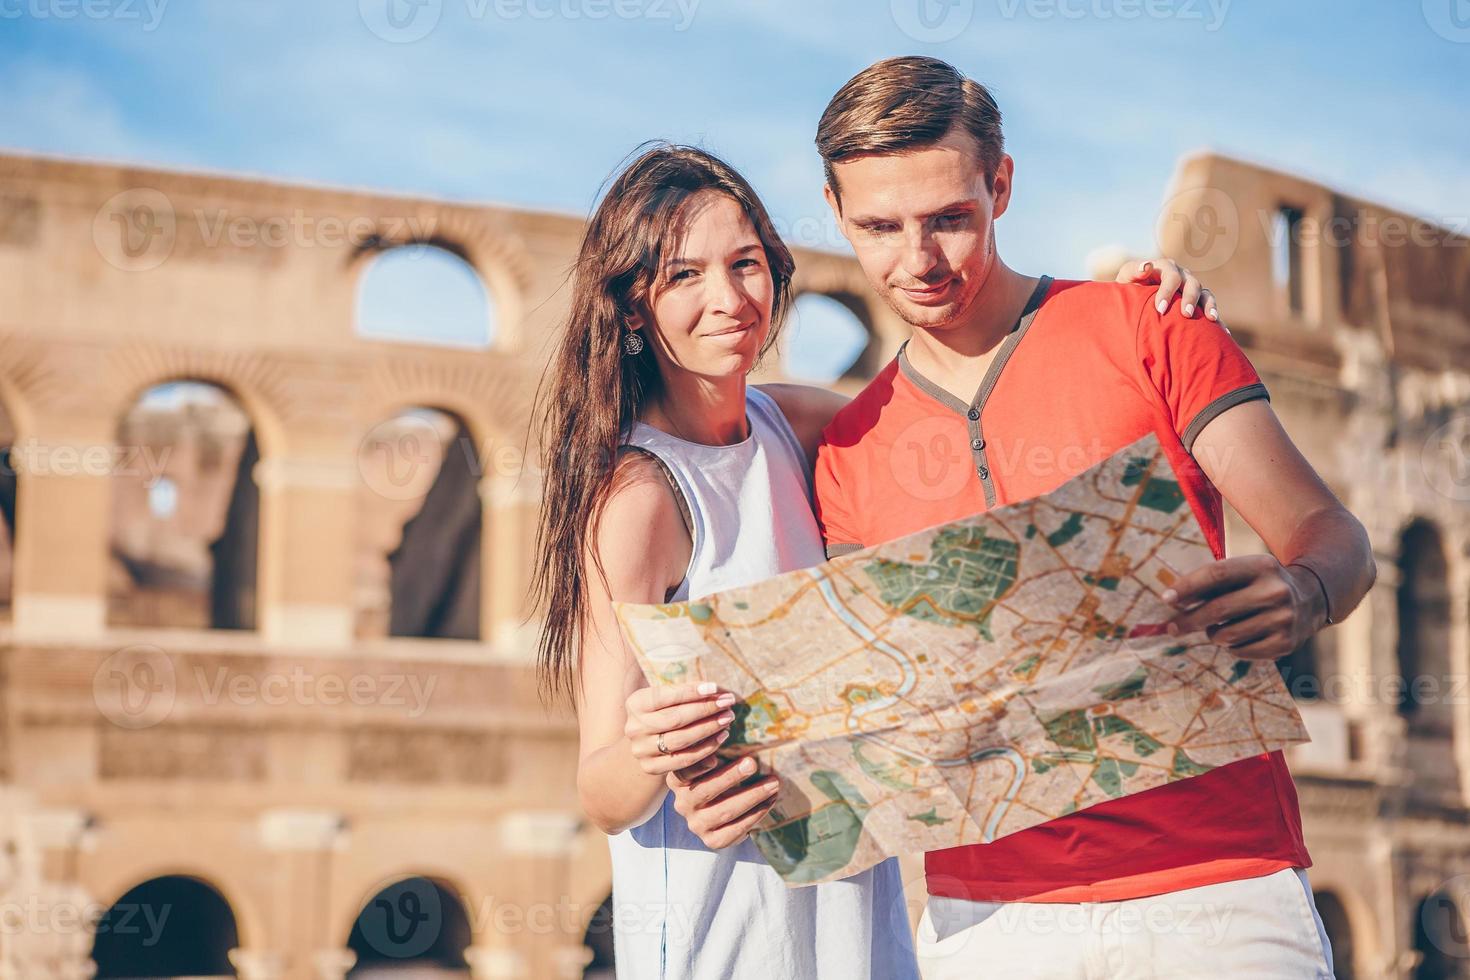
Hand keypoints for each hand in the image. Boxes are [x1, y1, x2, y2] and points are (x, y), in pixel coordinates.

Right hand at [624, 682, 736, 775]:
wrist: (649, 743)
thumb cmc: (666, 711)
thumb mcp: (668, 698)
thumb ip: (686, 692)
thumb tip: (716, 690)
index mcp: (636, 703)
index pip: (665, 696)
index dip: (691, 692)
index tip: (715, 688)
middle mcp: (634, 727)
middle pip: (674, 718)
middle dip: (705, 709)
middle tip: (728, 703)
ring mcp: (641, 750)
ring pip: (680, 739)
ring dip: (708, 728)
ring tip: (727, 718)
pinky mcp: (651, 767)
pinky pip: (683, 759)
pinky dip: (705, 748)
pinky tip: (721, 737)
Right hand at [667, 754, 780, 848]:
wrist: (723, 809)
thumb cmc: (720, 774)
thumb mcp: (714, 759)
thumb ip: (716, 746)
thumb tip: (731, 721)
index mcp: (679, 780)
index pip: (684, 772)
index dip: (698, 765)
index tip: (715, 755)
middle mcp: (683, 803)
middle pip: (705, 790)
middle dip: (731, 776)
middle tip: (752, 762)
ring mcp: (696, 824)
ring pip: (724, 811)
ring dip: (751, 796)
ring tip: (773, 783)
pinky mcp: (712, 840)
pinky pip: (735, 830)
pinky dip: (755, 815)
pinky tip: (770, 801)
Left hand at [1117, 257, 1218, 320]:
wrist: (1134, 300)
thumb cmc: (1128, 289)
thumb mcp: (1125, 279)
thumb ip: (1133, 271)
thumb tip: (1147, 266)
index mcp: (1165, 268)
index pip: (1171, 276)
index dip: (1167, 291)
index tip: (1160, 309)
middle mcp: (1181, 275)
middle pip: (1191, 284)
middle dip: (1189, 299)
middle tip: (1186, 315)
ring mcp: (1191, 287)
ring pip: (1205, 294)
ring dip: (1209, 305)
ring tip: (1211, 319)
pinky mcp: (1198, 301)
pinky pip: (1210, 306)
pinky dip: (1216, 317)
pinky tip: (1223, 332)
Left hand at [1162, 555, 1328, 660]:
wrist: (1312, 597)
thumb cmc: (1260, 584)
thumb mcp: (1243, 572)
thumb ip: (1210, 583)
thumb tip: (1172, 603)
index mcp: (1261, 566)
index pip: (1216, 575)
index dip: (1187, 587)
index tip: (1166, 599)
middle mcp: (1276, 591)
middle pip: (1218, 609)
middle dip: (1188, 620)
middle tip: (1172, 627)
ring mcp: (1284, 619)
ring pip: (1225, 635)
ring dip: (1213, 634)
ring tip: (1219, 627)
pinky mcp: (1286, 643)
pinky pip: (1240, 651)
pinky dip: (1231, 646)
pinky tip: (1241, 635)